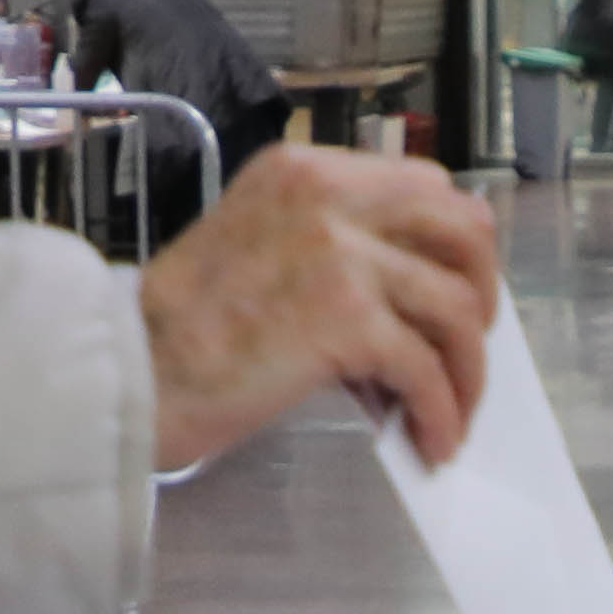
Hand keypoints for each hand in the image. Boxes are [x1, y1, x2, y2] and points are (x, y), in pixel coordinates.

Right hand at [136, 148, 502, 473]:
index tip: (455, 292)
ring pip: (456, 306)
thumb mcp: (254, 244)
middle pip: (462, 229)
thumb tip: (403, 302)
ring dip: (466, 371)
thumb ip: (327, 247)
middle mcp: (328, 196)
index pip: (423, 185)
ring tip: (451, 414)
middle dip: (483, 295)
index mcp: (304, 171)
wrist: (129, 371)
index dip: (454, 244)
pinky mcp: (346, 318)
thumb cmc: (178, 329)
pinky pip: (425, 368)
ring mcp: (340, 252)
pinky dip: (441, 412)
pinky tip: (432, 441)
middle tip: (468, 349)